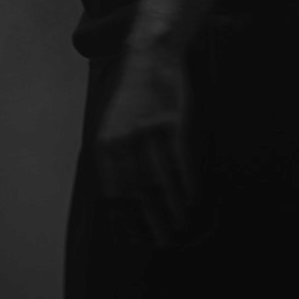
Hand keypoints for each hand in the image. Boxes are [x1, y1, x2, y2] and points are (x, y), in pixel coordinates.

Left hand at [94, 46, 193, 247]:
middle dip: (150, 221)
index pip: (113, 193)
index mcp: (105, 145)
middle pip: (137, 192)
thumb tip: (122, 195)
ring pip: (159, 180)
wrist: (150, 57)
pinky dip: (186, 184)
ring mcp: (147, 131)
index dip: (125, 219)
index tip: (137, 239)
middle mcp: (123, 141)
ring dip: (171, 208)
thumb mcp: (113, 125)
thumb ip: (116, 158)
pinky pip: (178, 161)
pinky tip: (192, 198)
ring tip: (180, 225)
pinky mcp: (170, 122)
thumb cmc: (134, 96)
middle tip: (163, 241)